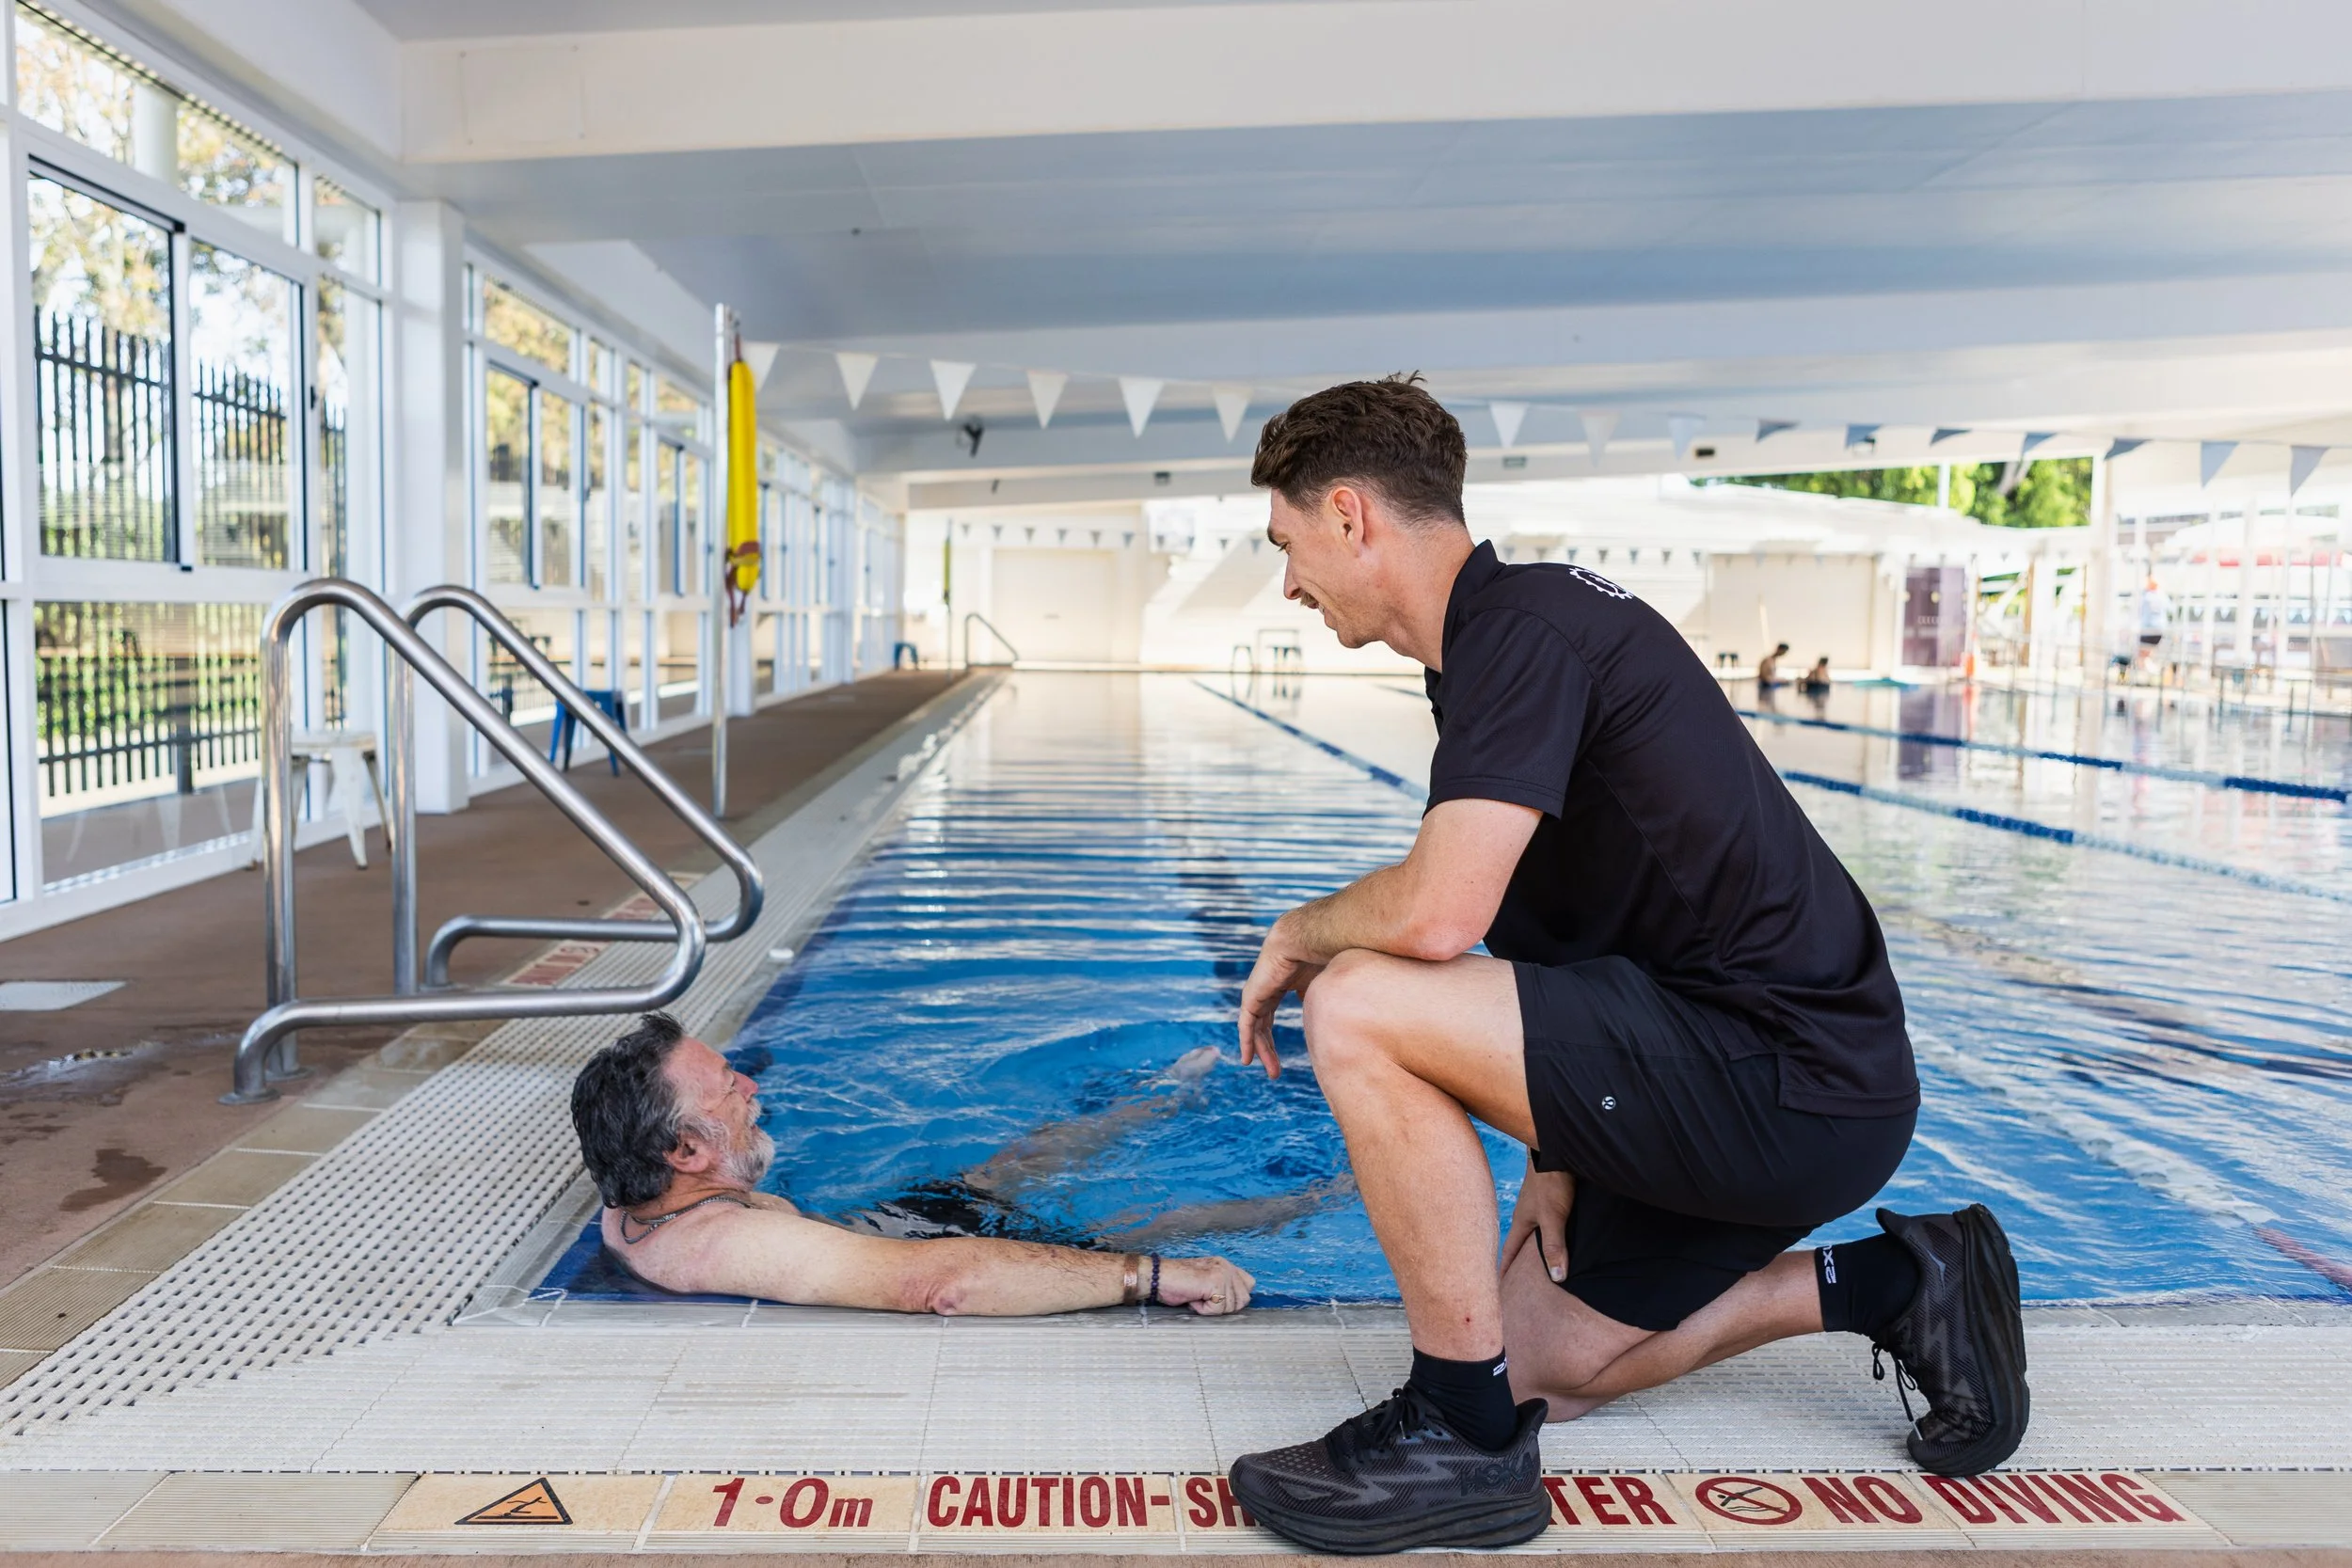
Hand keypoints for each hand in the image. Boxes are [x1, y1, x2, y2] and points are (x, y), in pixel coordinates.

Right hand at [1154, 1255, 1255, 1314]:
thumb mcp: (1204, 1282)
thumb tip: (1236, 1303)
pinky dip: (1204, 1310)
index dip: (1235, 1297)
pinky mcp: (1215, 1282)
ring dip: (1212, 1308)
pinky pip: (1218, 1309)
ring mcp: (1222, 1273)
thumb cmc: (1176, 1283)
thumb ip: (1222, 1286)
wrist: (1158, 1277)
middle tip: (1204, 1299)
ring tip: (1196, 1297)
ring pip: (1231, 1307)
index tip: (1216, 1299)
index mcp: (1225, 1264)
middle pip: (1243, 1300)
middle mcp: (1226, 1266)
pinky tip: (1193, 1299)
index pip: (1249, 1284)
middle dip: (1224, 1306)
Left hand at [1238, 915, 1319, 1078]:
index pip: (1272, 1015)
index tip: (1281, 1052)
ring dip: (1263, 1051)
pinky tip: (1249, 1059)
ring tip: (1272, 1072)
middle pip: (1264, 1025)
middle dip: (1269, 1049)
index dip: (1274, 1035)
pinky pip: (1247, 1024)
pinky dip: (1247, 1041)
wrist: (1305, 938)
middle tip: (1276, 1071)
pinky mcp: (1251, 996)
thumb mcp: (1323, 981)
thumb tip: (1327, 1009)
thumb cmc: (1320, 953)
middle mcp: (1266, 988)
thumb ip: (1320, 996)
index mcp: (1281, 983)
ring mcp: (1257, 992)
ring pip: (1256, 1029)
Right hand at [1501, 1157, 1572, 1283]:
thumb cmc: (1551, 1181)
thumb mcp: (1552, 1217)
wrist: (1557, 1148)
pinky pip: (1549, 1221)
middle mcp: (1528, 1214)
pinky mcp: (1552, 1196)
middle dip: (1519, 1261)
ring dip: (1537, 1246)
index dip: (1506, 1270)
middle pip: (1521, 1242)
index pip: (1510, 1251)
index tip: (1501, 1286)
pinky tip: (1562, 1235)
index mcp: (1521, 1221)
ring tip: (1541, 1262)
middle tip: (1519, 1280)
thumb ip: (1554, 1246)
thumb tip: (1556, 1278)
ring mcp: (1539, 1204)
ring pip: (1536, 1231)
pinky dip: (1552, 1232)